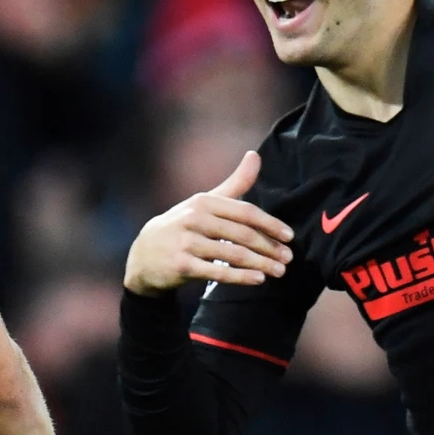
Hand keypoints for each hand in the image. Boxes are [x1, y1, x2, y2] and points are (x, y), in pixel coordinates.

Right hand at [124, 152, 294, 296]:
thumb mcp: (205, 202)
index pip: (245, 212)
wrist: (144, 256)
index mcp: (204, 202)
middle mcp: (195, 219)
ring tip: (279, 271)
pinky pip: (217, 273)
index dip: (270, 224)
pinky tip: (258, 279)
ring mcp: (187, 242)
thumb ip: (234, 183)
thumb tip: (256, 155)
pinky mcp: (182, 265)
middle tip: (288, 258)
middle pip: (242, 234)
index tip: (289, 236)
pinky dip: (241, 277)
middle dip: (269, 247)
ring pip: (233, 254)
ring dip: (261, 263)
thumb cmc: (182, 226)